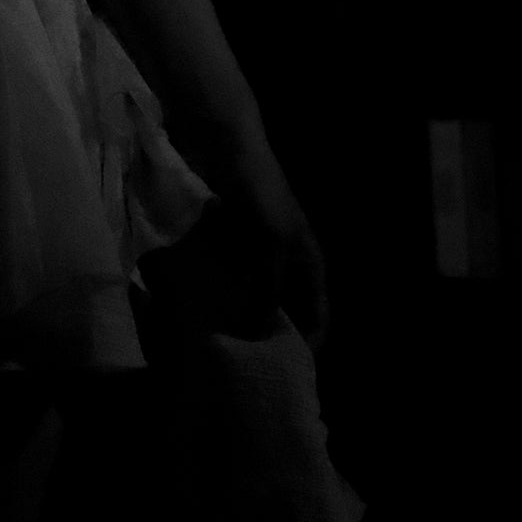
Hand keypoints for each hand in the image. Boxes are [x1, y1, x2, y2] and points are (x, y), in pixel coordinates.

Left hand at [185, 136, 331, 350]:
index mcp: (309, 263)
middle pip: (286, 311)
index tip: (287, 373)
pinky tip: (202, 313)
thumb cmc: (260, 196)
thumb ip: (267, 291)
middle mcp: (288, 262)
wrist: (228, 149)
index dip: (308, 344)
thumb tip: (259, 335)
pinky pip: (230, 282)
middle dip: (270, 336)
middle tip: (248, 365)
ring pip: (255, 299)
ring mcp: (259, 254)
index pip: (319, 315)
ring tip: (223, 346)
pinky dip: (222, 298)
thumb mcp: (270, 246)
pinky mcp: (231, 245)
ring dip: (242, 318)